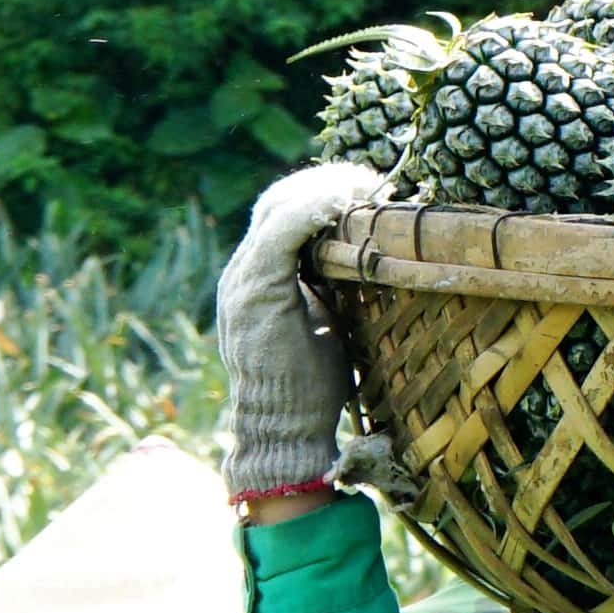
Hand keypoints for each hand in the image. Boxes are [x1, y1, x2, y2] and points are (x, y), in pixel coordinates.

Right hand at [218, 162, 389, 497]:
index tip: (365, 188)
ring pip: (279, 209)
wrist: (283, 432)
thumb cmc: (310, 389)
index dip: (320, 194)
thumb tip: (361, 262)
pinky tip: (345, 203)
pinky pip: (280, 233)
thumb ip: (326, 289)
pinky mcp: (255, 291)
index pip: (281, 214)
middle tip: (372, 180)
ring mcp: (243, 280)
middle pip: (278, 202)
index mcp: (256, 278)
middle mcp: (241, 272)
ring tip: (367, 186)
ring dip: (326, 190)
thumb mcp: (322, 324)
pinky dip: (313, 211)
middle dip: (326, 184)